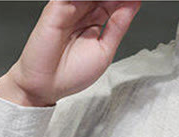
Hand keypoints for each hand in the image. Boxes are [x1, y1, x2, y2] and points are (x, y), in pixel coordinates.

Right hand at [0, 0, 142, 106]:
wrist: (45, 85)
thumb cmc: (71, 74)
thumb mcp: (104, 50)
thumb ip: (118, 25)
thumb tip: (134, 4)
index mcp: (94, 21)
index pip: (113, 2)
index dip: (125, 1)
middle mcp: (82, 11)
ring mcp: (70, 7)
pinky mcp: (57, 6)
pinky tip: (99, 0)